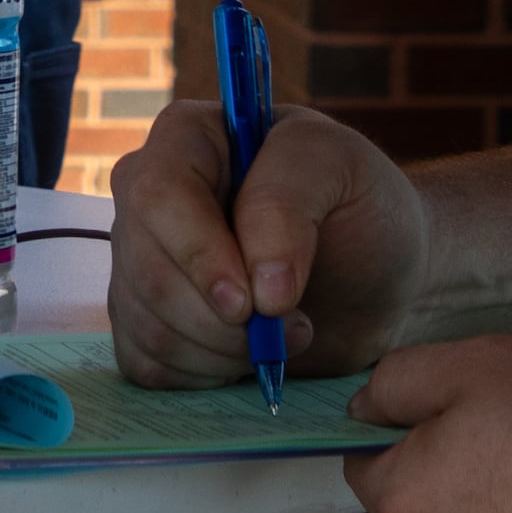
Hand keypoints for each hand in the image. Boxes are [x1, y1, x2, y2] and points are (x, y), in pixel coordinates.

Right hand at [108, 100, 427, 386]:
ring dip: (221, 350)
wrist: (371, 277)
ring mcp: (140, 260)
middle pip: (146, 268)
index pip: (157, 192)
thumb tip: (258, 285)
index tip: (251, 302)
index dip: (198, 252)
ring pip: (144, 322)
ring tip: (283, 337)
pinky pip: (145, 362)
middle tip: (292, 326)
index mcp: (189, 138)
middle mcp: (149, 196)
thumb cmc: (358, 207)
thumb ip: (289, 204)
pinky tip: (247, 357)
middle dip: (220, 318)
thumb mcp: (342, 171)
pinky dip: (202, 375)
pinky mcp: (145, 320)